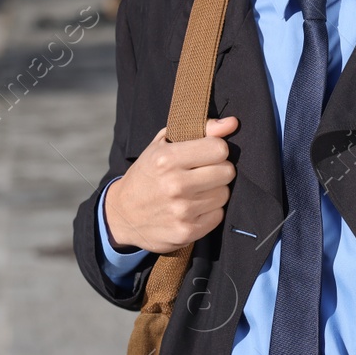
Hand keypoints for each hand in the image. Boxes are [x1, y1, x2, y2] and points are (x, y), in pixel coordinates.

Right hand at [105, 116, 238, 253]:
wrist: (123, 214)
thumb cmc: (148, 174)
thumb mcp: (163, 144)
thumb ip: (200, 129)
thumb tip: (232, 123)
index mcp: (167, 159)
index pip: (219, 149)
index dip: (216, 150)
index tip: (205, 154)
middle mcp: (175, 185)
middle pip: (227, 172)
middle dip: (218, 170)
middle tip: (202, 173)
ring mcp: (182, 211)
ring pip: (224, 194)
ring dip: (214, 191)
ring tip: (195, 190)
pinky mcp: (187, 231)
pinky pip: (218, 215)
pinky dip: (210, 211)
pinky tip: (193, 207)